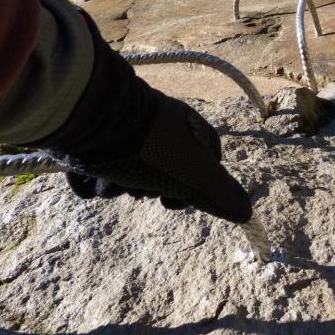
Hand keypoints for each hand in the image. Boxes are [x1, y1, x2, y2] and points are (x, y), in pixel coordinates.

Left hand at [60, 95, 251, 222]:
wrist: (88, 121)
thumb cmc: (148, 149)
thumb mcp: (192, 175)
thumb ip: (219, 194)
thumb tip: (246, 212)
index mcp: (187, 128)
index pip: (207, 158)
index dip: (198, 185)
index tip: (179, 202)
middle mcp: (158, 126)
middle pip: (163, 172)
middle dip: (151, 187)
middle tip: (143, 188)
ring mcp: (124, 130)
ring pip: (129, 173)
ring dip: (120, 185)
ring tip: (113, 180)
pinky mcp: (94, 138)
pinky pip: (100, 168)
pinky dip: (96, 178)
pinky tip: (93, 175)